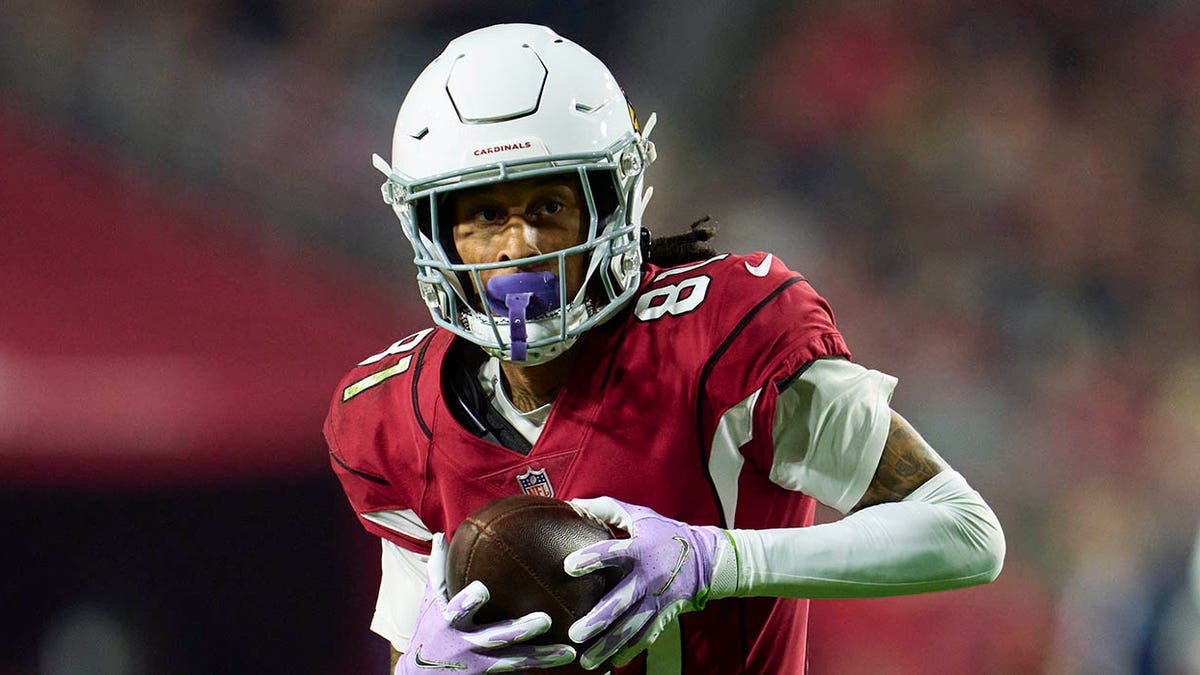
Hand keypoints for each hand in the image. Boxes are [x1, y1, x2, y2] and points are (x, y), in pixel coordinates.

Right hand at [396, 533, 575, 673]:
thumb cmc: (429, 630)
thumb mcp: (429, 602)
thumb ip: (438, 569)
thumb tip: (441, 535)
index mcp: (450, 622)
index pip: (458, 610)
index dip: (469, 602)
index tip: (483, 591)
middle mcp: (465, 644)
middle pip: (496, 637)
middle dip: (520, 630)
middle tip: (544, 619)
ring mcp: (479, 664)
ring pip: (515, 660)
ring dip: (542, 657)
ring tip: (568, 652)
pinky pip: (518, 671)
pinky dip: (540, 668)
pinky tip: (567, 662)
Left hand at [564, 498, 726, 669]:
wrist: (709, 559)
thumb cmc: (668, 534)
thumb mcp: (641, 516)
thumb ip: (608, 509)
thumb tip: (575, 503)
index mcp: (640, 549)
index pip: (612, 552)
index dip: (592, 558)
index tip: (569, 566)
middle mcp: (648, 577)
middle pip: (621, 601)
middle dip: (598, 619)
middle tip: (575, 633)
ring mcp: (658, 599)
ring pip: (631, 627)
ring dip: (609, 644)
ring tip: (586, 660)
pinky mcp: (665, 615)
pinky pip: (646, 637)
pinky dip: (629, 651)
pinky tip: (611, 663)